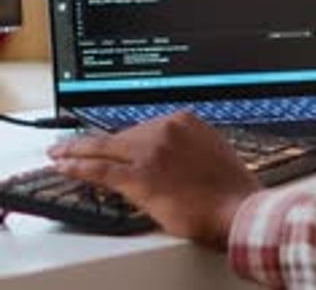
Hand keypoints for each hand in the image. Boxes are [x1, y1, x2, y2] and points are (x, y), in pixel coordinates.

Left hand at [48, 112, 258, 246]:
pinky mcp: (140, 177)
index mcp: (184, 121)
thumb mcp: (210, 153)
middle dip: (96, 143)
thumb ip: (186, 148)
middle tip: (71, 145)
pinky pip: (101, 169)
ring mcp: (151, 152)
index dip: (121, 138)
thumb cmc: (231, 190)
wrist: (239, 209)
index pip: (142, 128)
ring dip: (78, 151)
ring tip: (60, 154)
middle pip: (121, 136)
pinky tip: (64, 166)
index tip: (109, 140)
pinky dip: (78, 167)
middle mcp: (165, 130)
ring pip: (105, 148)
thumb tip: (170, 158)